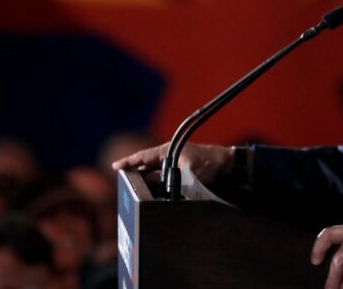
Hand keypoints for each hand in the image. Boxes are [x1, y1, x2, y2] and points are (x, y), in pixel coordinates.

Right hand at [111, 142, 233, 185]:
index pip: (143, 156)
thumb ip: (171, 181)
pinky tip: (151, 192)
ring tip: (132, 189)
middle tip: (121, 182)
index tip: (115, 166)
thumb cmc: (209, 165)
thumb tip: (157, 189)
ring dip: (145, 180)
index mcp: (168, 150)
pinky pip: (163, 178)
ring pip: (154, 173)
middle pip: (146, 165)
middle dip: (134, 172)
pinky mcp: (181, 171)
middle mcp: (169, 156)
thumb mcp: (189, 173)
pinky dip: (156, 184)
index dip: (129, 162)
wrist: (227, 165)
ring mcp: (174, 163)